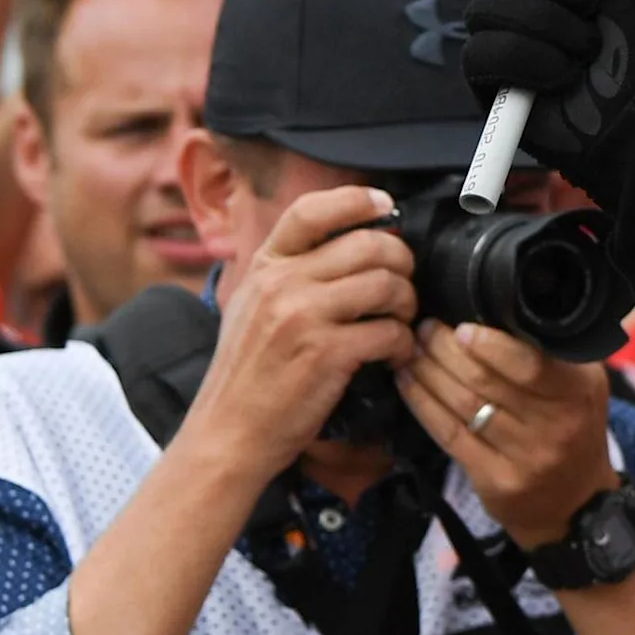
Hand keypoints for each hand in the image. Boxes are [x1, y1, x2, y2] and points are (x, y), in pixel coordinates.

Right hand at [181, 188, 421, 476]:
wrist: (228, 433)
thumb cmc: (248, 375)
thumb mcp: (252, 307)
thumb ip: (290, 273)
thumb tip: (347, 243)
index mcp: (264, 267)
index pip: (311, 211)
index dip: (356, 201)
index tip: (384, 206)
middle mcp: (281, 284)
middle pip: (368, 244)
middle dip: (401, 262)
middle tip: (403, 286)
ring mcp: (302, 317)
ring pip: (386, 284)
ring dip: (407, 303)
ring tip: (398, 322)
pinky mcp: (326, 353)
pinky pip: (389, 331)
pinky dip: (401, 344)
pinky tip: (391, 356)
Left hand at [397, 321, 619, 545]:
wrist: (573, 503)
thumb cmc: (571, 431)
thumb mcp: (580, 389)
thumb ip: (548, 357)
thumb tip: (491, 318)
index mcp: (579, 393)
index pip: (529, 364)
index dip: (488, 344)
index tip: (459, 326)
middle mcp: (556, 426)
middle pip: (486, 382)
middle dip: (446, 350)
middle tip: (424, 329)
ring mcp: (525, 458)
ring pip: (462, 405)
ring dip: (428, 373)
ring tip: (410, 351)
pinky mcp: (495, 481)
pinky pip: (448, 435)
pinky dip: (422, 404)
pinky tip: (407, 383)